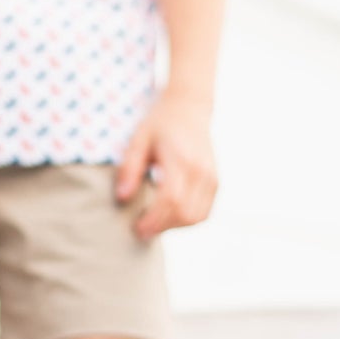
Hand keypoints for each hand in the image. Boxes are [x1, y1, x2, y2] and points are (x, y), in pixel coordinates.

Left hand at [115, 93, 218, 240]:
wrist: (189, 108)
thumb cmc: (159, 123)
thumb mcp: (139, 139)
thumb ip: (130, 168)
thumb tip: (123, 198)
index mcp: (181, 158)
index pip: (170, 199)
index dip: (154, 219)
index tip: (137, 228)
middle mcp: (201, 170)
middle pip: (185, 212)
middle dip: (162, 227)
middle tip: (142, 231)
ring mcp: (212, 177)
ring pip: (198, 216)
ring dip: (175, 226)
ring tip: (154, 224)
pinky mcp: (216, 182)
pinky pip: (205, 212)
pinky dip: (187, 220)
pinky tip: (169, 217)